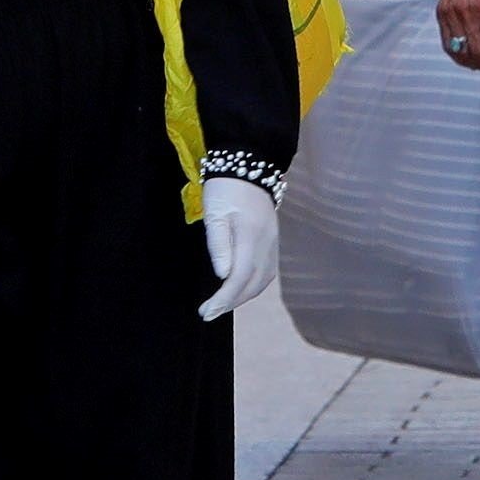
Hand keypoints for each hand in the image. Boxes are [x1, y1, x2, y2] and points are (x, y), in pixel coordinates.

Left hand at [198, 174, 281, 320]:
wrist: (248, 166)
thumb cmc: (225, 189)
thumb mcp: (214, 214)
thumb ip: (218, 245)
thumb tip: (223, 276)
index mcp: (250, 236)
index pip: (239, 277)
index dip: (224, 298)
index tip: (206, 311)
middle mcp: (267, 244)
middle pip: (253, 284)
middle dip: (231, 302)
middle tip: (209, 313)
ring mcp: (273, 243)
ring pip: (262, 281)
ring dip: (243, 297)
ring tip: (222, 305)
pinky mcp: (273, 241)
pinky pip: (267, 272)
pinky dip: (253, 285)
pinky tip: (240, 289)